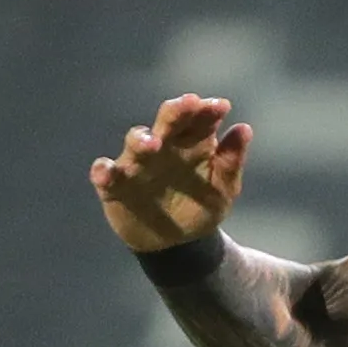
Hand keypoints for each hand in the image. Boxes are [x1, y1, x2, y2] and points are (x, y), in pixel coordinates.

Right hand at [91, 92, 250, 251]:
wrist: (180, 243)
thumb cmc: (201, 207)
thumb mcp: (223, 188)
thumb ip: (232, 161)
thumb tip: (245, 128)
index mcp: (192, 144)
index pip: (199, 120)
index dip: (207, 110)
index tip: (220, 106)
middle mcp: (163, 147)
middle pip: (166, 123)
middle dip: (176, 111)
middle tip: (189, 103)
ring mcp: (138, 165)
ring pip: (135, 143)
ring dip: (141, 139)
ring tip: (153, 143)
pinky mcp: (116, 186)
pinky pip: (106, 175)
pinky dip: (103, 172)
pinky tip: (105, 172)